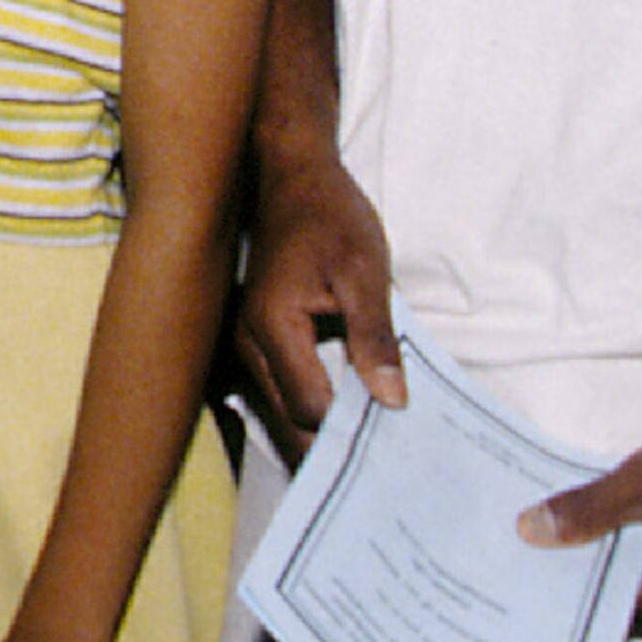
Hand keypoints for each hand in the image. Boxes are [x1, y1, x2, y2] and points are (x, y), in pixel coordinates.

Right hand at [232, 134, 402, 457]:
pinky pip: (280, 390)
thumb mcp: (365, 272)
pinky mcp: (255, 339)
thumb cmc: (330, 216)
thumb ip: (375, 338)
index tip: (395, 437)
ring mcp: (246, 342)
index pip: (310, 408)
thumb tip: (391, 402)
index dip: (353, 428)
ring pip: (281, 411)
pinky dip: (310, 408)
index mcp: (273, 325)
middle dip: (333, 444)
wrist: (292, 177)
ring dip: (320, 431)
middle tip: (386, 464)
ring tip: (369, 445)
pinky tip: (346, 414)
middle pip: (289, 421)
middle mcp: (248, 341)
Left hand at [521, 369, 641, 633]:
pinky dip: (613, 537)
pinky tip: (582, 508)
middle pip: (600, 593)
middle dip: (557, 561)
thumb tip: (528, 532)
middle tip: (501, 529)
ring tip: (530, 514)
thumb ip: (589, 510)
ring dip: (585, 546)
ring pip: (620, 574)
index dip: (541, 579)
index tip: (497, 554)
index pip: (585, 607)